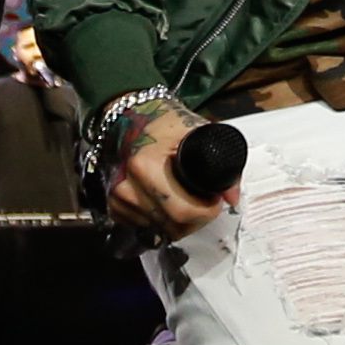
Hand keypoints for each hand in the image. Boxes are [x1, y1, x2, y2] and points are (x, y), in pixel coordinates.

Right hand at [103, 99, 235, 243]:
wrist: (128, 114)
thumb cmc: (163, 121)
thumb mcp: (199, 132)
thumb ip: (224, 165)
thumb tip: (232, 198)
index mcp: (145, 167)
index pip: (183, 212)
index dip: (206, 211)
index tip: (213, 200)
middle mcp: (126, 185)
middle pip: (171, 227)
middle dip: (194, 220)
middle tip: (201, 202)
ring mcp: (116, 196)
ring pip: (158, 231)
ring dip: (175, 223)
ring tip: (182, 198)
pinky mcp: (112, 204)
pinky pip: (142, 227)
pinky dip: (157, 220)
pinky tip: (163, 201)